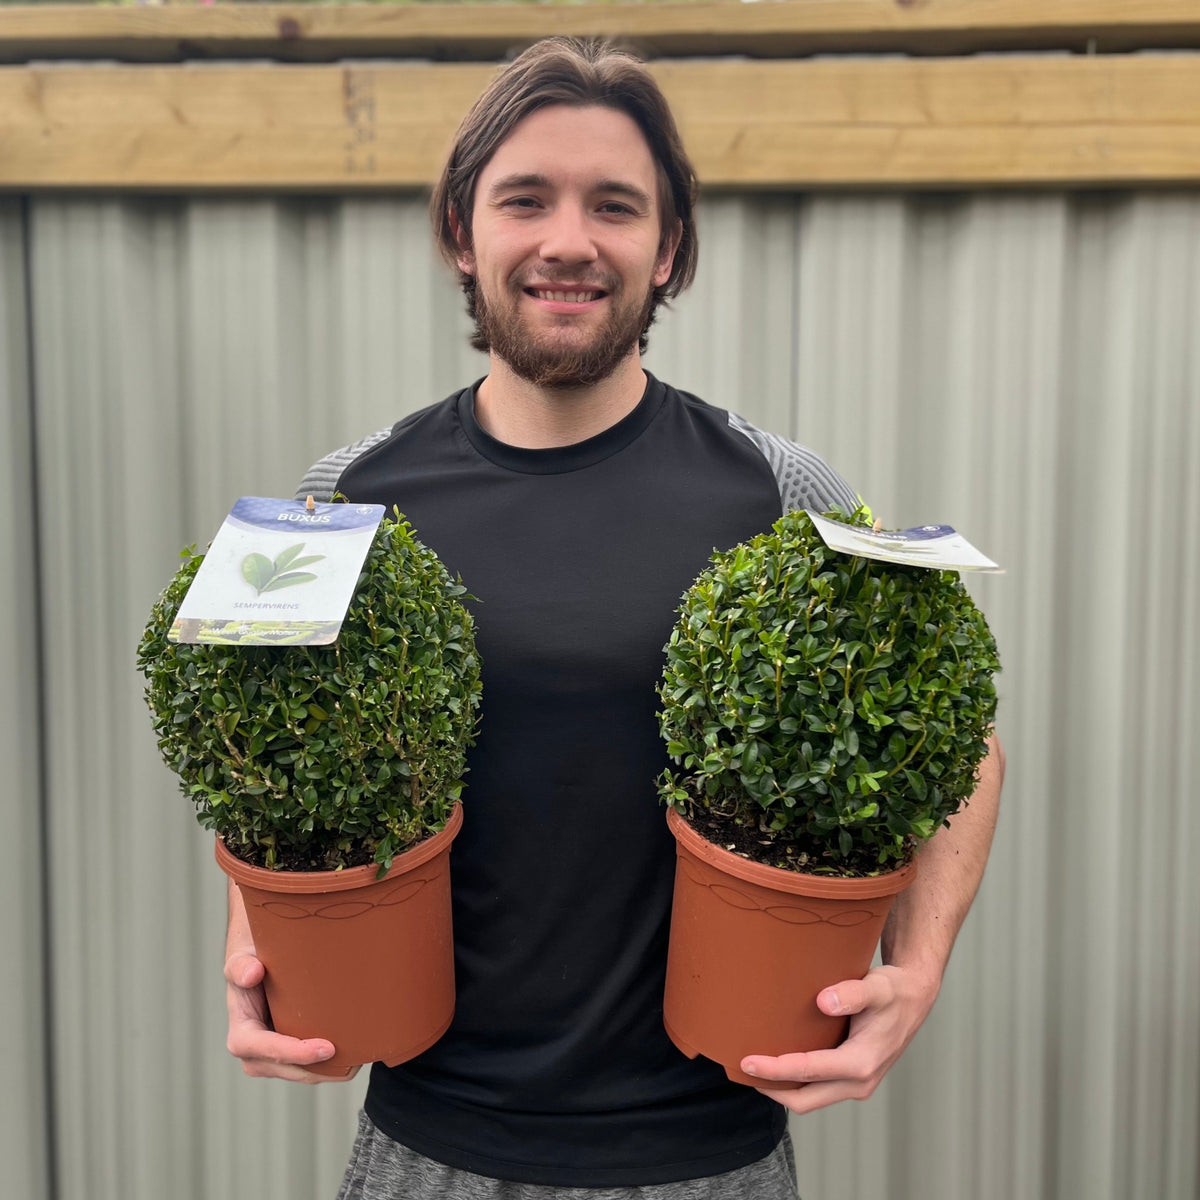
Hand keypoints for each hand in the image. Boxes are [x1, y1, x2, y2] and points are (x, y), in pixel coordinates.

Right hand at [224, 950, 358, 1083]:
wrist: (257, 968)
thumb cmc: (250, 963)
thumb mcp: (241, 960)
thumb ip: (241, 966)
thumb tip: (252, 973)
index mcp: (242, 1035)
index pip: (265, 1050)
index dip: (294, 1053)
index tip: (326, 1049)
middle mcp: (255, 1054)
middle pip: (289, 1070)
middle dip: (319, 1069)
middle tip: (352, 1061)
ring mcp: (272, 1059)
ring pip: (302, 1074)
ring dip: (328, 1072)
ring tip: (357, 1061)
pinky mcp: (289, 1056)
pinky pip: (310, 1068)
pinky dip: (330, 1067)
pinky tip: (352, 1058)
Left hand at [739, 964, 935, 1113]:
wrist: (914, 997)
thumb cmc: (894, 991)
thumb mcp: (877, 986)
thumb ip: (852, 994)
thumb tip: (824, 1002)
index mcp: (861, 1063)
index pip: (807, 1071)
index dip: (774, 1069)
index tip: (746, 1061)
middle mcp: (859, 1081)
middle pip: (804, 1100)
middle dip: (771, 1088)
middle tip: (741, 1069)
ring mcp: (857, 1083)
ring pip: (810, 1098)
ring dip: (782, 1089)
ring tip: (754, 1069)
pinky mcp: (853, 1078)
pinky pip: (818, 1089)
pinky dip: (795, 1082)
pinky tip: (779, 1064)